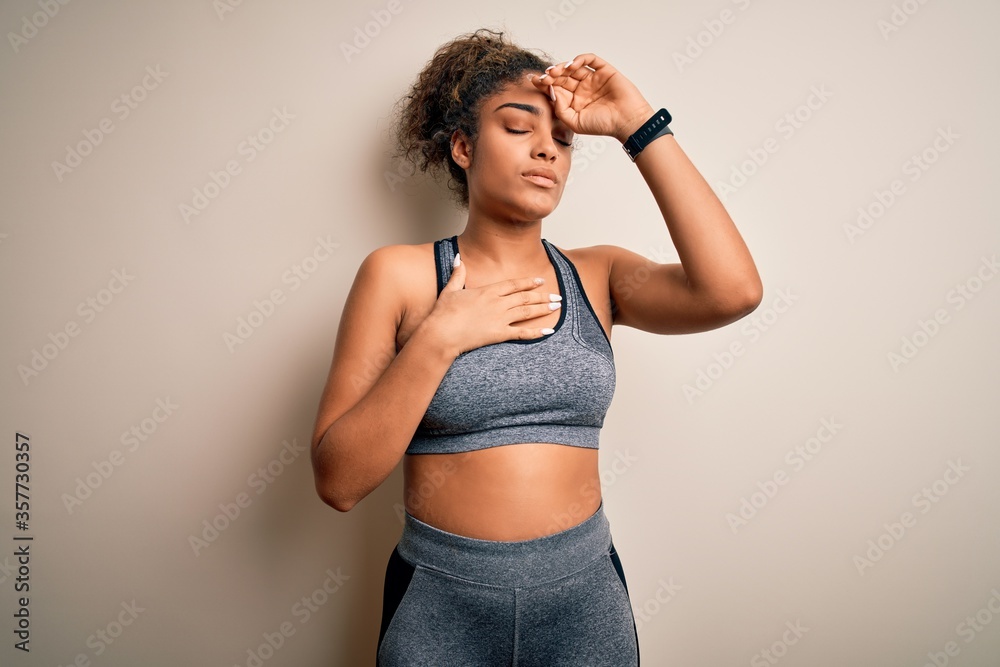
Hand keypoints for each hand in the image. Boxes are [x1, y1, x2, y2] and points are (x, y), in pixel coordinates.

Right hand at [423, 255, 560, 357]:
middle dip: (542, 296)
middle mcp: (497, 303)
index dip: (528, 282)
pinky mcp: (499, 334)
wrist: (441, 334)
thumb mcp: (450, 290)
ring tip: (556, 306)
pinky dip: (536, 332)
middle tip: (557, 295)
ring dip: (543, 308)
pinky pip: (522, 333)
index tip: (540, 281)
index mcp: (487, 291)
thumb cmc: (443, 313)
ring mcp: (499, 319)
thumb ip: (458, 274)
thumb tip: (458, 258)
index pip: (513, 284)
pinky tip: (548, 331)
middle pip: (525, 298)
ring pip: (527, 312)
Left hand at [528, 54, 654, 143]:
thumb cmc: (603, 125)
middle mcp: (582, 88)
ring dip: (562, 67)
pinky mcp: (604, 71)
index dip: (545, 84)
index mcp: (574, 101)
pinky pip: (590, 60)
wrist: (626, 122)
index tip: (534, 81)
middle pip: (562, 76)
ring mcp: (593, 79)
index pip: (556, 88)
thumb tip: (551, 92)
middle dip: (551, 75)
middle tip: (544, 76)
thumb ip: (560, 108)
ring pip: (573, 67)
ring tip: (555, 72)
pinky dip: (579, 59)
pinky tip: (571, 65)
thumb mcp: (574, 122)